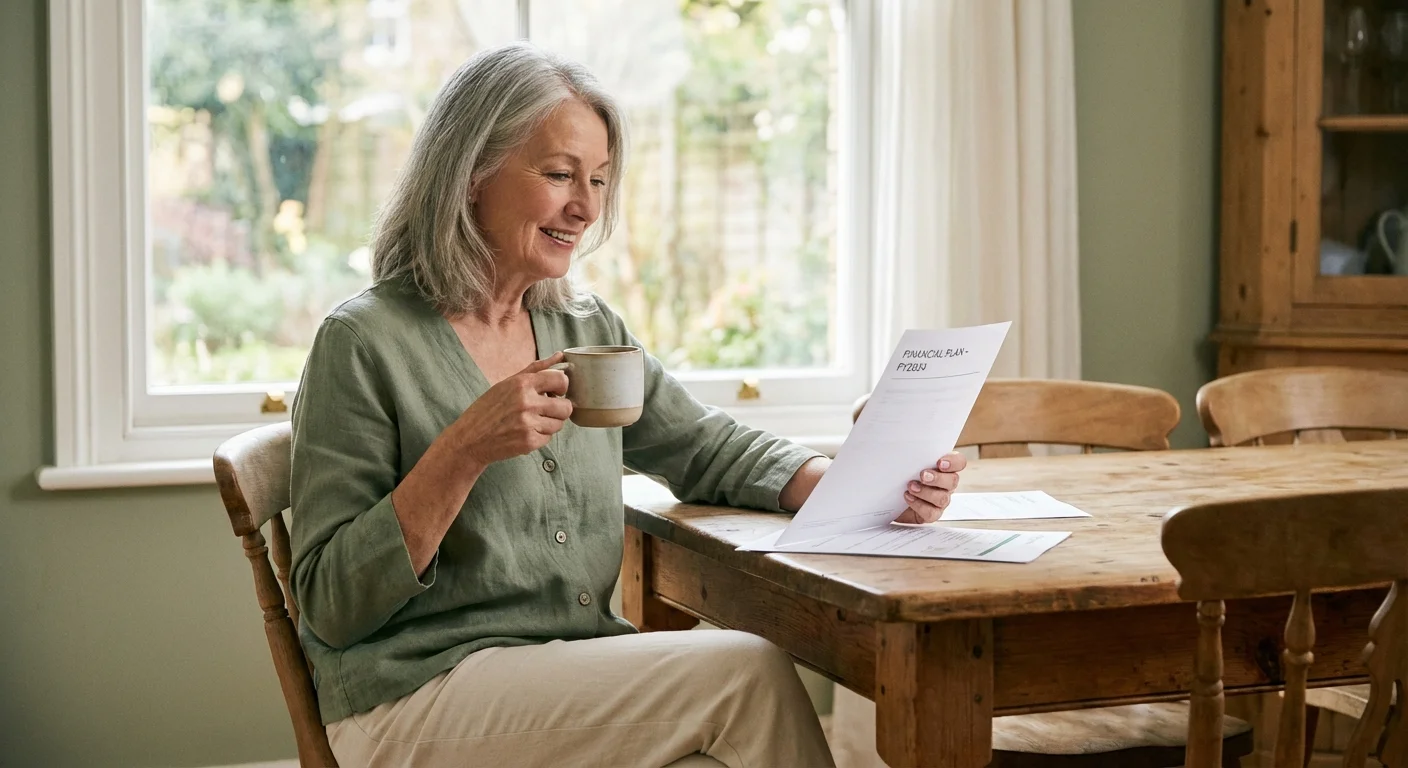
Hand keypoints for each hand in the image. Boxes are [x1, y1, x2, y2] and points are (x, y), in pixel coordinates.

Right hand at [453, 352, 572, 468]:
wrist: (469, 439)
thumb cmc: (488, 409)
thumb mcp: (507, 383)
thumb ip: (536, 368)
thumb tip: (560, 356)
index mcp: (522, 384)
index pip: (560, 380)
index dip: (562, 387)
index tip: (556, 392)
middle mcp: (526, 403)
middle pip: (566, 407)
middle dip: (559, 409)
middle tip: (545, 410)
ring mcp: (528, 424)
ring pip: (559, 424)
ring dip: (549, 424)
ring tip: (531, 422)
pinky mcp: (529, 442)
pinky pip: (549, 438)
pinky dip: (540, 437)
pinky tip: (524, 432)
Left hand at [896, 451, 966, 523]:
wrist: (891, 497)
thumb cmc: (903, 475)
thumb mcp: (908, 462)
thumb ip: (914, 455)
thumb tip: (903, 445)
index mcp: (945, 468)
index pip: (959, 462)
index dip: (954, 462)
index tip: (940, 462)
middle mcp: (946, 484)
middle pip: (953, 481)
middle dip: (937, 478)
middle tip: (923, 475)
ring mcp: (940, 500)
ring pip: (942, 498)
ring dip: (926, 492)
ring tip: (911, 486)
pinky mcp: (932, 513)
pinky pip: (931, 513)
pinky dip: (919, 505)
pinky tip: (908, 497)